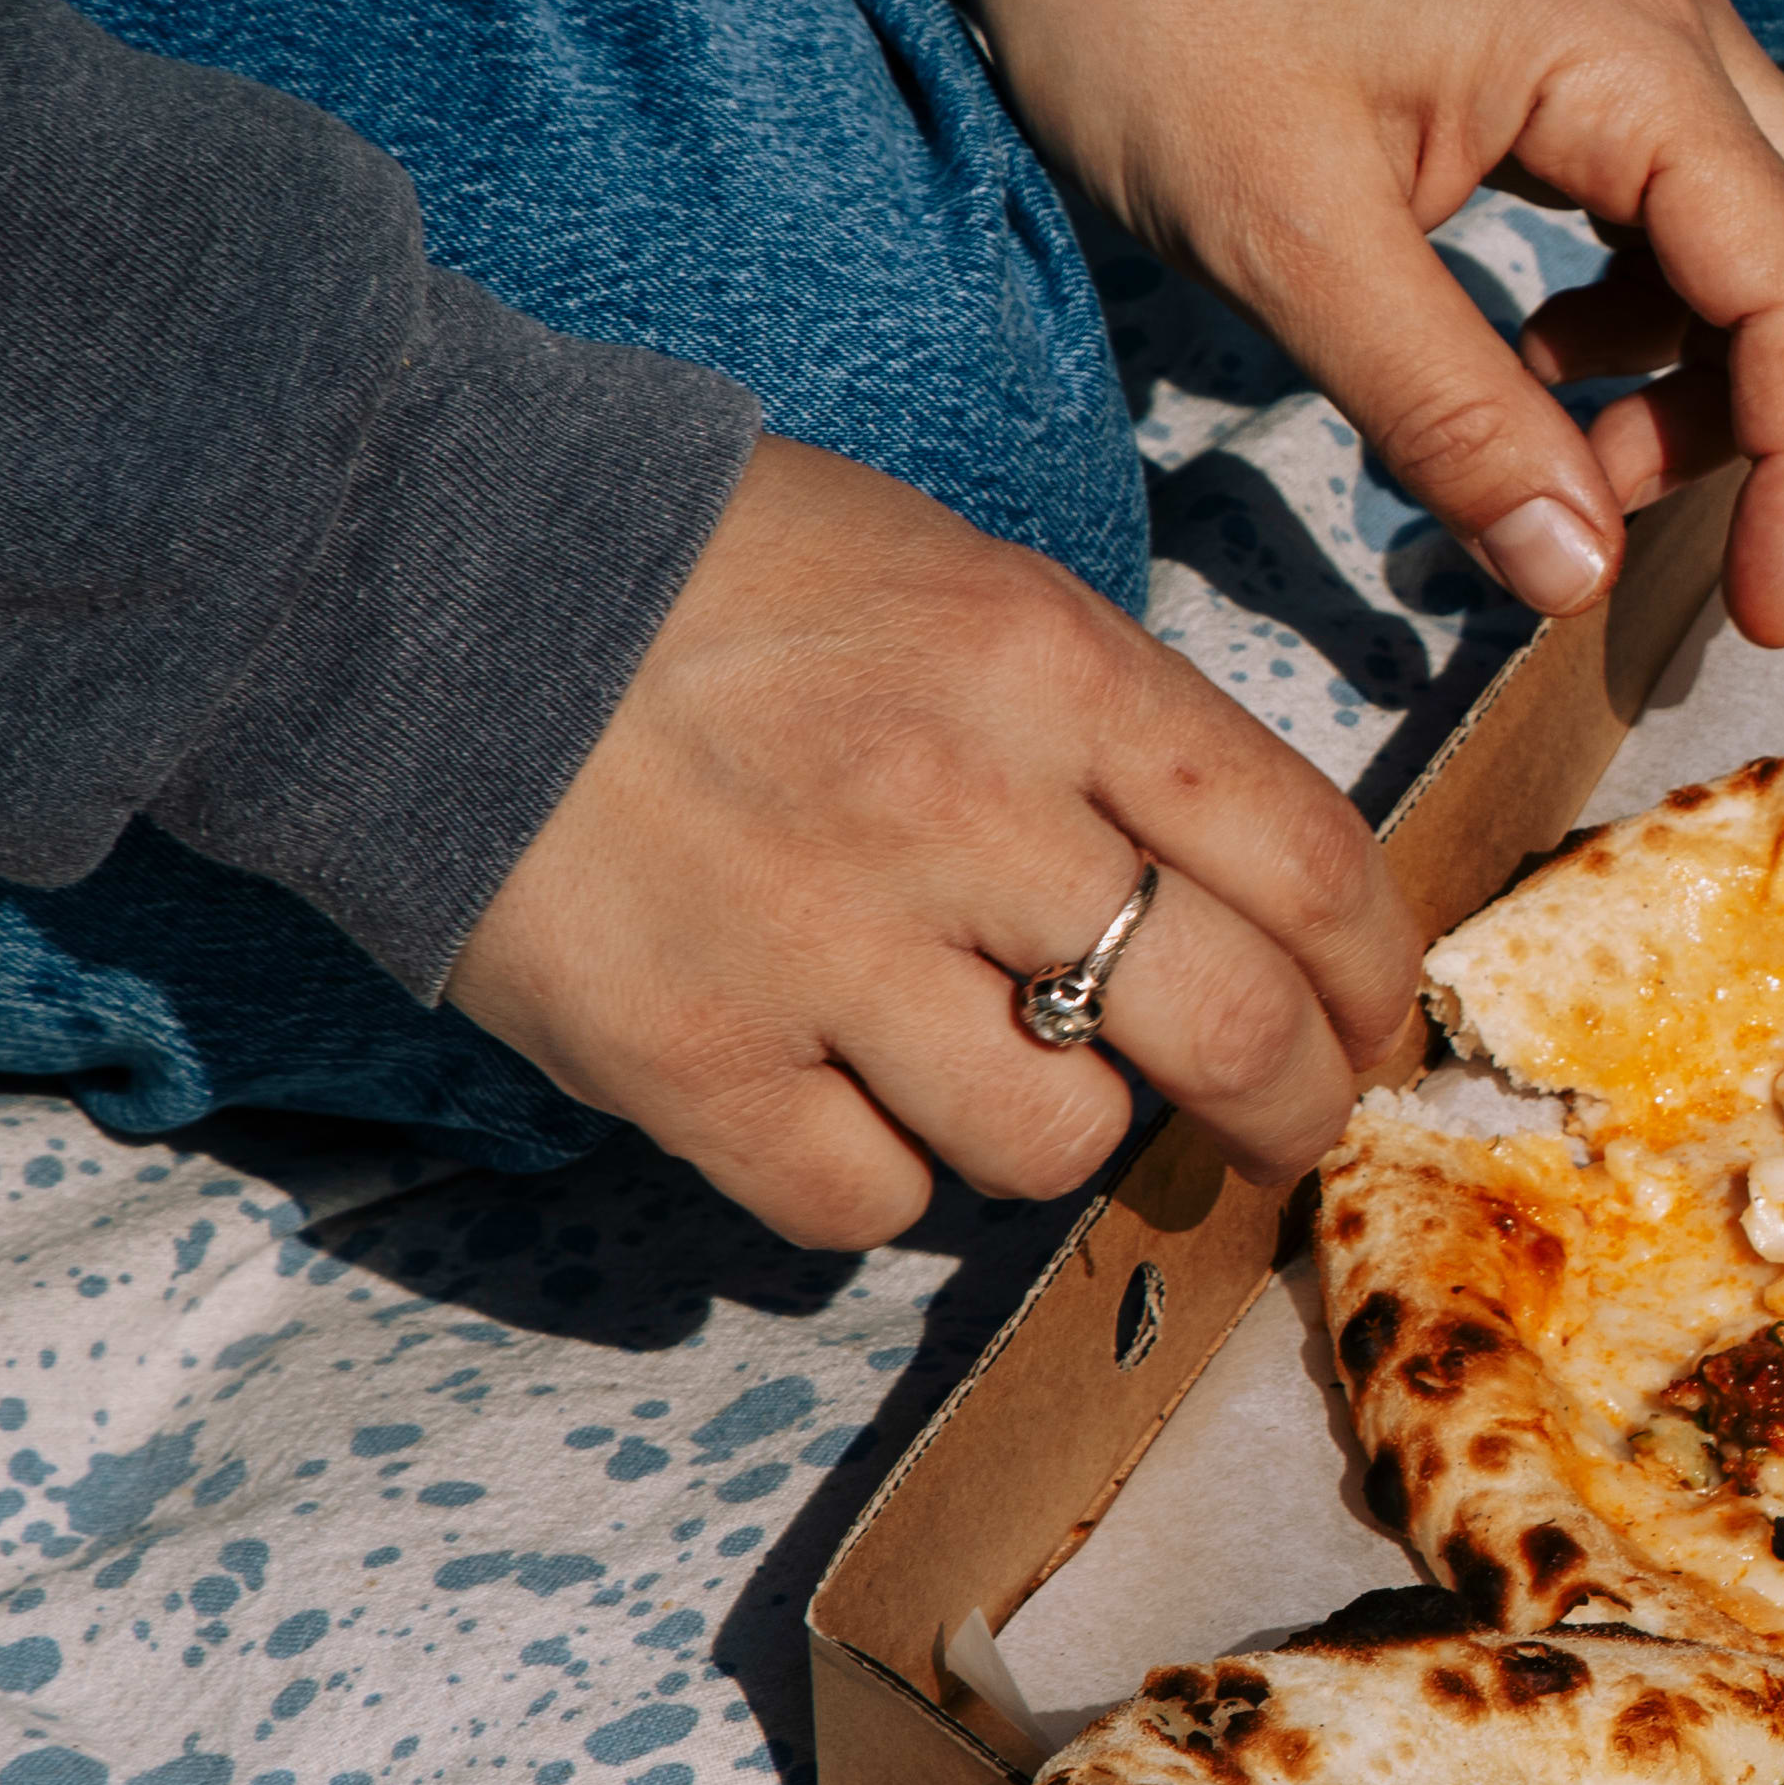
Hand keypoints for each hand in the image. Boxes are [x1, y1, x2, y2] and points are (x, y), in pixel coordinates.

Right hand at [453, 440, 1419, 1243]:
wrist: (413, 580)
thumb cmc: (720, 579)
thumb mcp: (966, 588)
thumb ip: (1111, 731)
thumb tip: (1249, 897)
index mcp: (1055, 669)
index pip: (1309, 861)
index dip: (1370, 977)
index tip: (1369, 1025)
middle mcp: (965, 812)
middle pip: (1230, 1027)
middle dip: (1291, 1105)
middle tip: (1278, 1130)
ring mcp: (824, 946)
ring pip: (1055, 1140)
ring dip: (1051, 1128)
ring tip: (980, 1063)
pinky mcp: (692, 1060)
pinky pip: (867, 1204)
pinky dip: (874, 1178)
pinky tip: (835, 1098)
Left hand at [823, 0, 1783, 647]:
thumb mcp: (1287, 240)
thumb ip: (1452, 415)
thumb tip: (1580, 575)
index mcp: (1630, 52)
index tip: (1767, 617)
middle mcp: (1672, 15)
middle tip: (1761, 588)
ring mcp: (1631, 12)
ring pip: (1773, 228)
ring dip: (1729, 378)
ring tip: (1597, 475)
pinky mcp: (1572, 31)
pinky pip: (1683, 195)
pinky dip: (1655, 313)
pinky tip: (1544, 362)